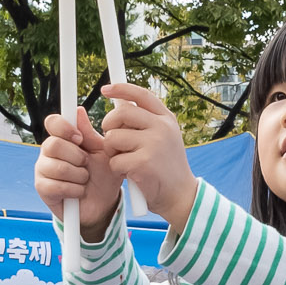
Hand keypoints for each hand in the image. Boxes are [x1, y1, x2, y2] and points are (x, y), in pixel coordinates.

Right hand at [35, 109, 123, 239]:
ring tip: (84, 180)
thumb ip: (89, 134)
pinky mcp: (42, 188)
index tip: (79, 139)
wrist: (104, 204)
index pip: (52, 122)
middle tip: (86, 164)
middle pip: (53, 144)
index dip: (65, 128)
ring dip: (78, 176)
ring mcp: (43, 169)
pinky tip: (78, 191)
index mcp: (63, 138)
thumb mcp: (102, 153)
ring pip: (57, 167)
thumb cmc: (103, 175)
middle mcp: (49, 151)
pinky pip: (56, 186)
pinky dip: (74, 190)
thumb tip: (78, 111)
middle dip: (77, 157)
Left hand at [94, 81, 196, 227]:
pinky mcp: (143, 163)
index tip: (105, 89)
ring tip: (126, 159)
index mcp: (166, 119)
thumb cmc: (165, 166)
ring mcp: (154, 144)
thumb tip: (119, 104)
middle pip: (121, 113)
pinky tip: (130, 174)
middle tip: (113, 139)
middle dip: (109, 125)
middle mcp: (162, 128)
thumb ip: (146, 122)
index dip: (121, 89)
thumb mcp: (163, 138)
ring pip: (113, 138)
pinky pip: (114, 160)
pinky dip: (117, 169)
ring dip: (112, 151)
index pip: (141, 95)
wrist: (180, 195)